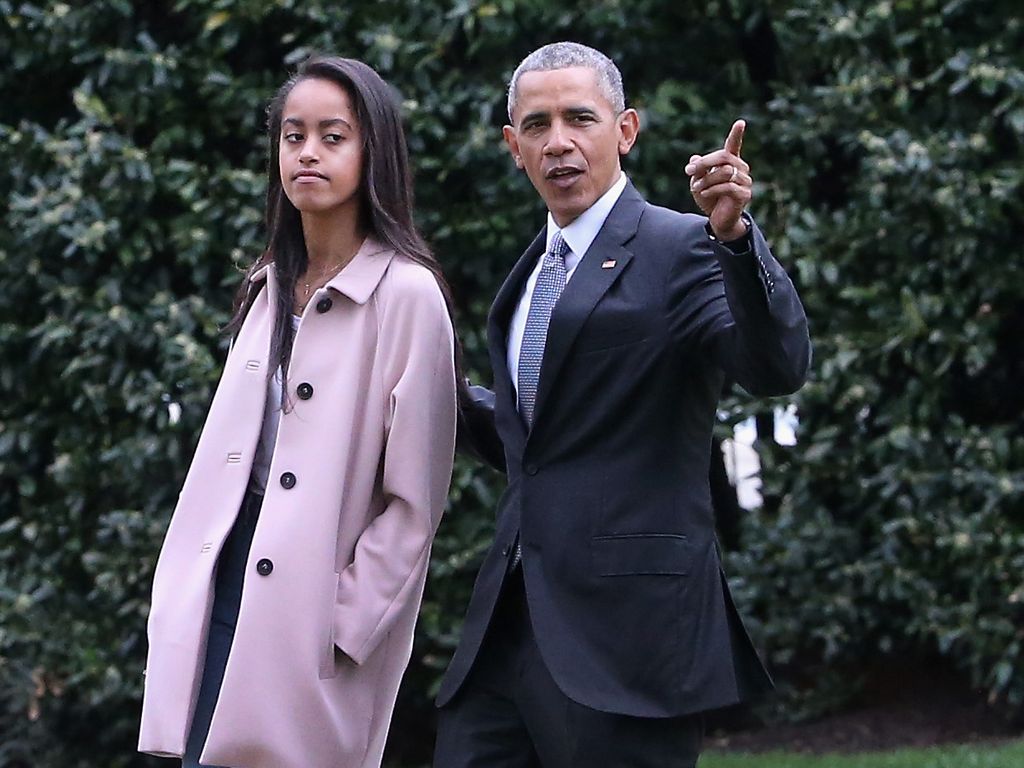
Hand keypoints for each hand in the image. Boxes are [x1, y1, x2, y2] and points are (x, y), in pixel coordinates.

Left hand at [685, 119, 751, 241]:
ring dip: (706, 180)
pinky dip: (711, 190)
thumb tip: (694, 158)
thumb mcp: (699, 183)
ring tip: (696, 188)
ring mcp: (745, 181)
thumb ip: (698, 171)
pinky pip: (727, 186)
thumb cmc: (710, 199)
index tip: (740, 122)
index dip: (737, 134)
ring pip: (724, 172)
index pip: (734, 146)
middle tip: (689, 171)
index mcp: (731, 163)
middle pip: (724, 157)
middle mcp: (741, 169)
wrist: (719, 220)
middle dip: (704, 163)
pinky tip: (703, 194)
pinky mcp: (744, 194)